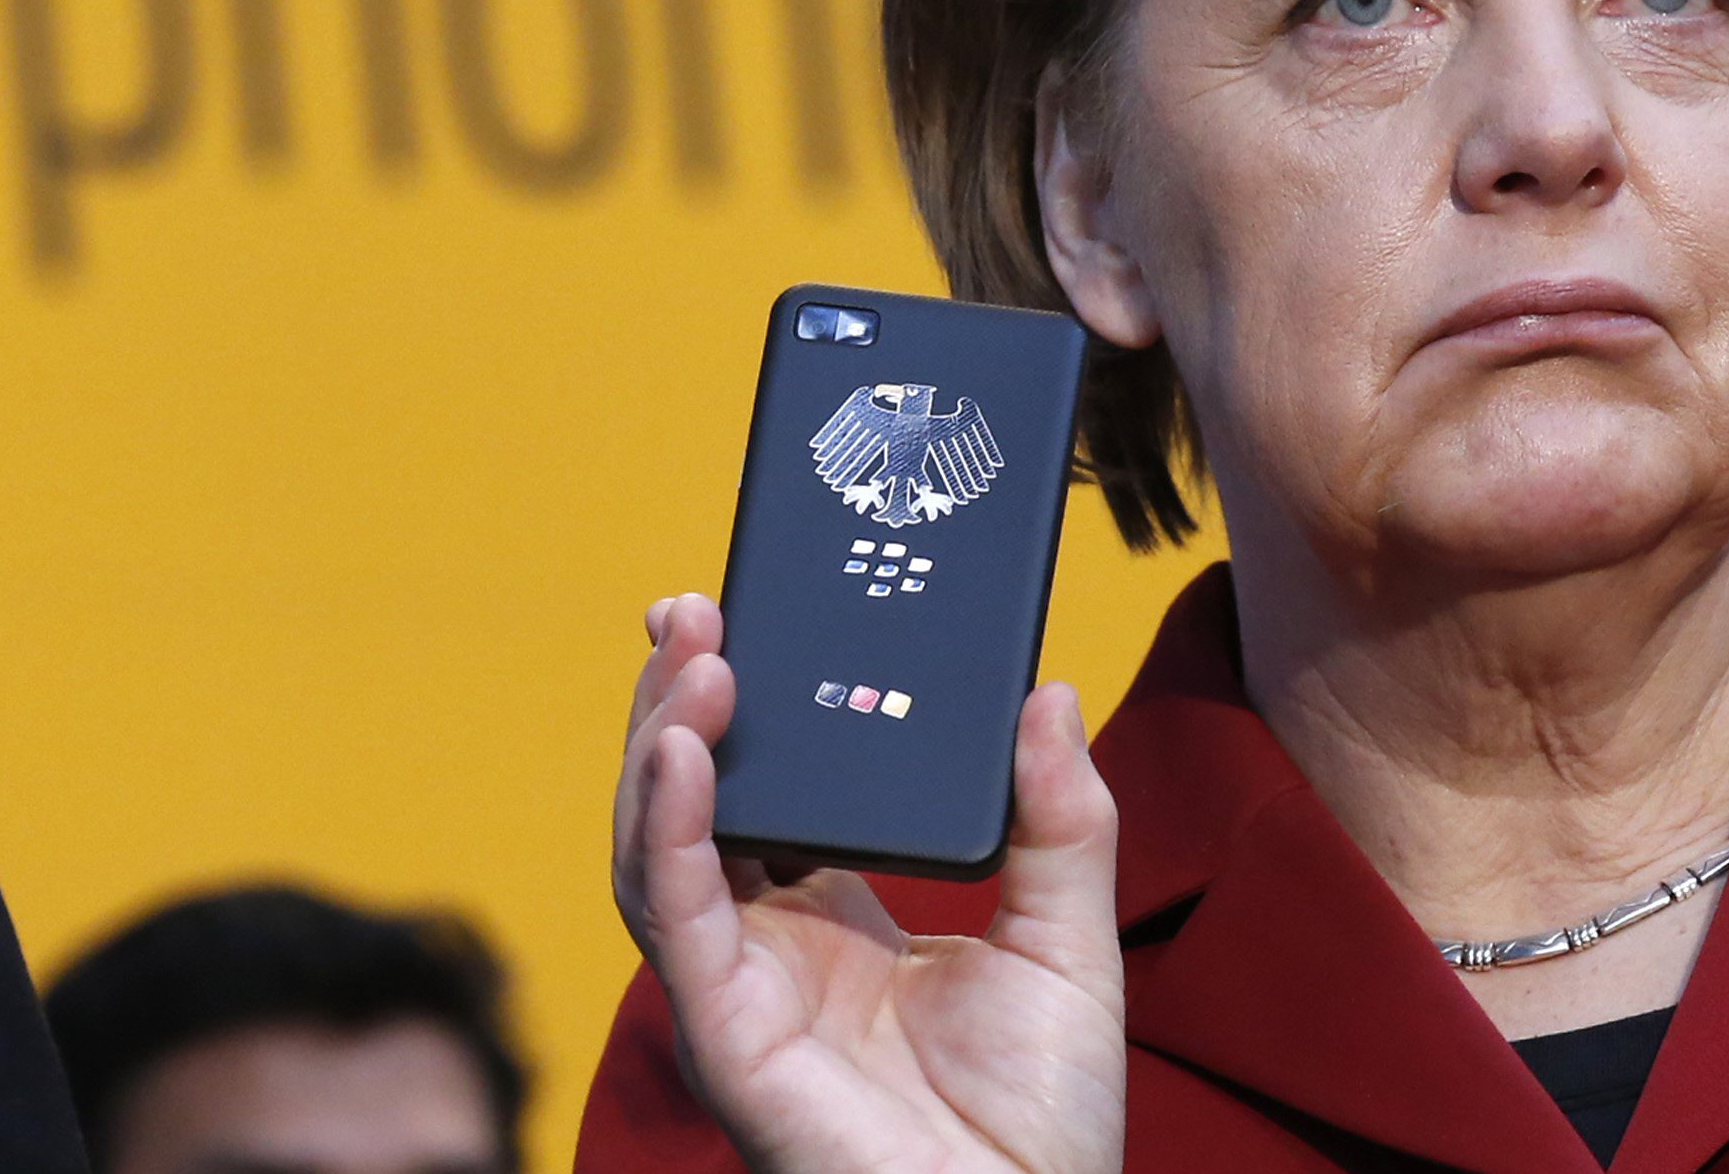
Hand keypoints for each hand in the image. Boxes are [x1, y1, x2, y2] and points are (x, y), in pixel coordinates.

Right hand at [613, 593, 1127, 1173]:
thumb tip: (1049, 692)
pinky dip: (667, 826)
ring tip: (698, 655)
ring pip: (658, 844)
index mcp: (840, 915)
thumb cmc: (1045, 1120)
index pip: (767, 787)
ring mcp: (741, 987)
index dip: (749, 705)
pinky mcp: (729, 1031)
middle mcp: (773, 944)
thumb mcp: (1069, 936)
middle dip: (682, 700)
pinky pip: (676, 914)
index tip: (748, 614)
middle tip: (696, 607)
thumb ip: (1061, 817)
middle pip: (695, 801)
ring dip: (663, 741)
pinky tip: (683, 752)